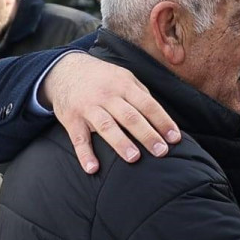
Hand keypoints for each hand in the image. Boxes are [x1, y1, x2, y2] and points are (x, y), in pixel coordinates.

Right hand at [41, 52, 180, 173]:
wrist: (65, 70)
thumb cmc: (103, 79)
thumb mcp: (124, 78)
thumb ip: (142, 95)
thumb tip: (162, 118)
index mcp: (124, 86)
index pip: (148, 105)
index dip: (163, 121)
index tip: (175, 138)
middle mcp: (107, 96)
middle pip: (130, 116)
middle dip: (147, 134)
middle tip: (161, 151)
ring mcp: (88, 108)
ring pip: (106, 126)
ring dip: (120, 142)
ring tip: (134, 158)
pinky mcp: (72, 119)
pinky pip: (78, 139)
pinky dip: (85, 154)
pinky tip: (92, 169)